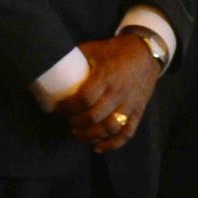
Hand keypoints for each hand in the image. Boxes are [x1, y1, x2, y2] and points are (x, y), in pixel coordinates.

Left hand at [53, 35, 158, 152]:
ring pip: (110, 128)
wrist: (146, 53)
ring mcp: (130, 105)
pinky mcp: (139, 112)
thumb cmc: (114, 51)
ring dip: (91, 136)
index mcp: (106, 77)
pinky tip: (97, 148)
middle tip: (65, 122)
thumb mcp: (93, 49)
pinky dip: (113, 144)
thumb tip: (51, 65)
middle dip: (76, 123)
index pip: (84, 98)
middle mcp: (118, 93)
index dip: (68, 107)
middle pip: (95, 116)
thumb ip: (76, 59)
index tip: (55, 109)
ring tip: (77, 134)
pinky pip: (127, 133)